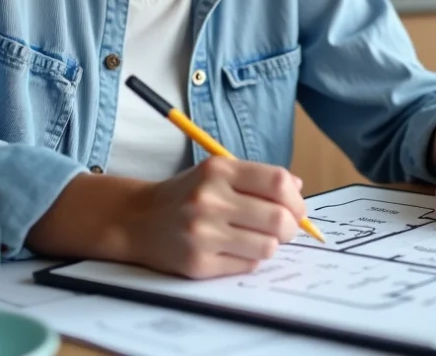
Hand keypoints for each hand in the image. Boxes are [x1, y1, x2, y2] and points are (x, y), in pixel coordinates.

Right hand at [124, 156, 306, 278]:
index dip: (296, 199)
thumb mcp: (217, 172)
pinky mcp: (197, 263)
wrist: (137, 219)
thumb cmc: (186, 195)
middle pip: (278, 219)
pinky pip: (247, 265)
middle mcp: (209, 199)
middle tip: (285, 229)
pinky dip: (249, 259)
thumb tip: (297, 189)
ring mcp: (202, 233)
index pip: (277, 182)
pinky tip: (233, 249)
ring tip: (255, 238)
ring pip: (267, 247)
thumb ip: (257, 177)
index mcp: (218, 170)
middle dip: (291, 228)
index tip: (296, 208)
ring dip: (270, 245)